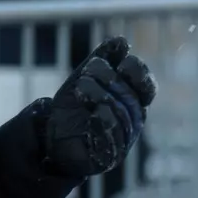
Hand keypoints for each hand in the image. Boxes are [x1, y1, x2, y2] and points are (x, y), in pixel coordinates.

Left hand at [42, 37, 155, 176]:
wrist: (51, 134)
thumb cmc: (75, 104)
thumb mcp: (86, 75)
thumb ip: (104, 57)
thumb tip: (122, 41)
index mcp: (132, 100)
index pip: (147, 86)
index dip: (138, 73)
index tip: (120, 64)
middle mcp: (132, 120)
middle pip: (130, 97)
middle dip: (109, 78)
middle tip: (88, 70)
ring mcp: (122, 140)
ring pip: (121, 116)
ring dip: (100, 96)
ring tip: (81, 88)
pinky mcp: (107, 156)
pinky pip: (112, 141)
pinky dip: (104, 123)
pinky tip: (93, 113)